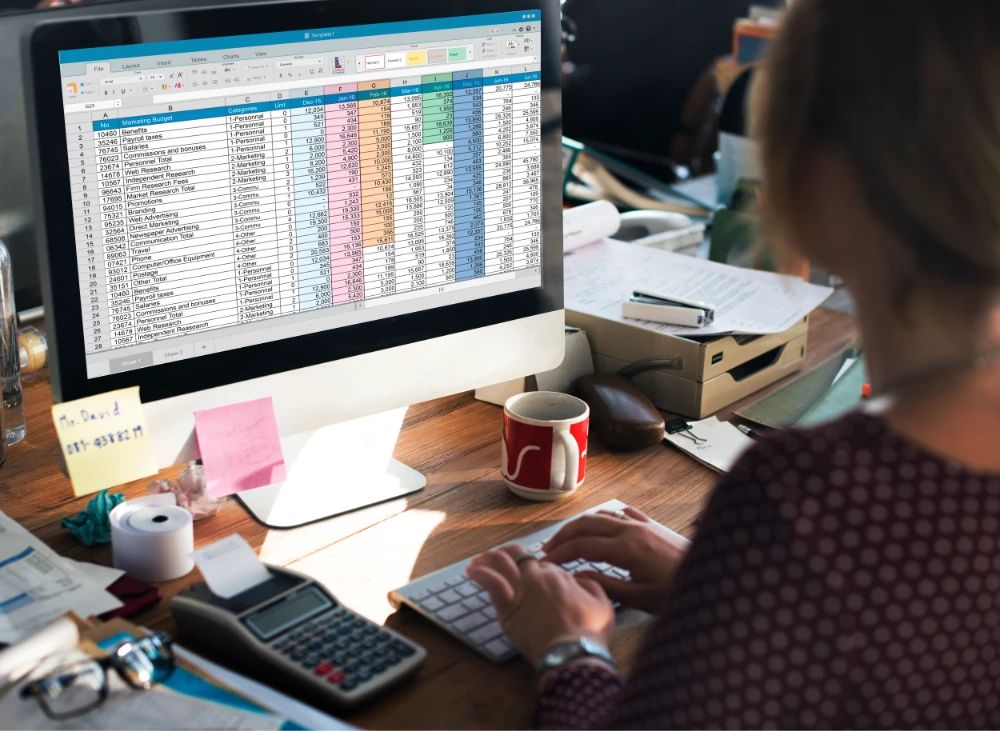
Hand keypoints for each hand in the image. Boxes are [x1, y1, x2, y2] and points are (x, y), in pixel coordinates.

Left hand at [467, 545, 614, 665]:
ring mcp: (521, 589)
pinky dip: (480, 573)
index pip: (541, 564)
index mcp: (559, 575)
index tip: (532, 574)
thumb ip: (591, 585)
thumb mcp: (602, 603)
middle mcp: (537, 577)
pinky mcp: (507, 607)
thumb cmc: (589, 631)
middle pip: (519, 557)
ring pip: (501, 563)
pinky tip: (471, 570)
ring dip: (489, 558)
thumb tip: (579, 578)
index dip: (536, 567)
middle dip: (509, 554)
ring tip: (480, 559)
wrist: (572, 652)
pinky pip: (490, 582)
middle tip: (500, 557)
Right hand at [542, 507, 687, 612]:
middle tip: (548, 548)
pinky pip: (622, 513)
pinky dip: (605, 517)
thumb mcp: (640, 597)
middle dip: (564, 534)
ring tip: (567, 538)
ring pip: (603, 515)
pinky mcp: (652, 525)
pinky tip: (601, 524)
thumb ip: (606, 585)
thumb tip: (577, 576)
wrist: (713, 576)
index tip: (545, 563)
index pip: (582, 546)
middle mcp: (631, 529)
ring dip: (581, 525)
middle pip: (587, 523)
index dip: (560, 553)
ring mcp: (642, 524)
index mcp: (626, 548)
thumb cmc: (676, 592)